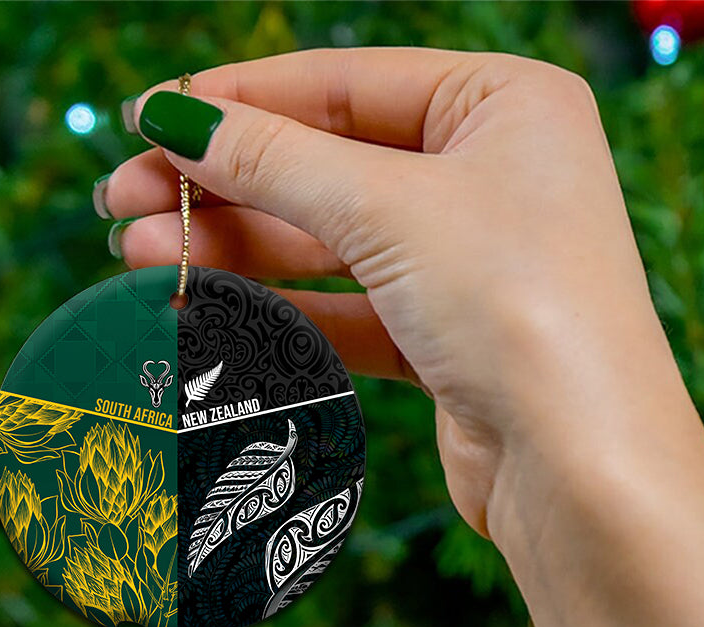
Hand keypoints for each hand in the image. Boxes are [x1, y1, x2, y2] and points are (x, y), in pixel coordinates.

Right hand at [102, 48, 672, 545]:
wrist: (582, 467)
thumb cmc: (517, 307)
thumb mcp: (388, 209)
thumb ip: (275, 161)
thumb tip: (175, 118)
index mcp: (505, 103)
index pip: (345, 83)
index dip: (238, 101)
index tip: (145, 119)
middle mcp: (494, 175)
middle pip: (329, 164)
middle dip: (223, 184)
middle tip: (121, 203)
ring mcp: (473, 262)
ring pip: (332, 242)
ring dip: (238, 249)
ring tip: (140, 257)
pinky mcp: (451, 340)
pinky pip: (350, 309)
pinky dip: (282, 309)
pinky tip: (206, 307)